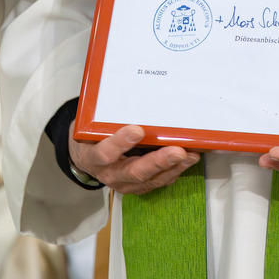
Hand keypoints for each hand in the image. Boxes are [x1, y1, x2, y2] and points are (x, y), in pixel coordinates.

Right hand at [69, 123, 199, 194]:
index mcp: (94, 157)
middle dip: (159, 161)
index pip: (105, 153)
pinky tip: (187, 160)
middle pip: (135, 171)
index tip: (137, 130)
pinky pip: (158, 182)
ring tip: (190, 155)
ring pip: (151, 180)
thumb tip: (136, 93)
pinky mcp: (138, 186)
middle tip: (177, 151)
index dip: (121, 143)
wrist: (88, 157)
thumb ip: (110, 118)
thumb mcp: (94, 126)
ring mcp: (125, 184)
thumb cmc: (94, 136)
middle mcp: (110, 175)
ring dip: (173, 167)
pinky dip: (174, 171)